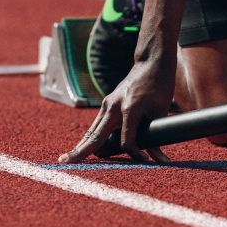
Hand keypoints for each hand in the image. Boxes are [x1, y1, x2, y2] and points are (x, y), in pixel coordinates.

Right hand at [58, 59, 174, 162]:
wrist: (151, 63)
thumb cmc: (159, 86)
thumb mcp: (161, 111)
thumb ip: (157, 135)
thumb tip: (159, 159)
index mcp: (129, 109)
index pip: (127, 141)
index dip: (136, 155)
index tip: (146, 162)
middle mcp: (113, 107)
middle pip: (95, 136)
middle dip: (81, 151)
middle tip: (64, 163)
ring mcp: (108, 104)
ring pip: (92, 130)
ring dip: (83, 145)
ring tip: (68, 159)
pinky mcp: (107, 103)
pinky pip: (96, 124)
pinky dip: (91, 137)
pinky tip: (83, 147)